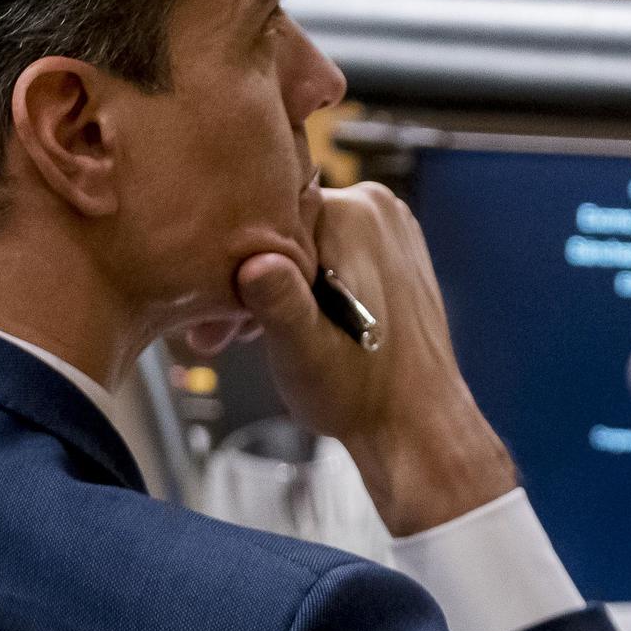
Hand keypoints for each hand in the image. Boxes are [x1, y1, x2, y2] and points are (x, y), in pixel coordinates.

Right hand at [234, 182, 515, 535]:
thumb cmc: (359, 395)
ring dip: (275, 286)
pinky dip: (305, 284)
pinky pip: (329, 252)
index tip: (215, 316)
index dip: (233, 264)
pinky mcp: (392, 250)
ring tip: (250, 336)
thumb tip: (254, 264)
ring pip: (304, 243)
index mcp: (355, 214)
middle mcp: (376, 206)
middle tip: (222, 335)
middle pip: (286, 230)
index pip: (267, 215)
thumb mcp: (305, 353)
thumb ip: (280, 304)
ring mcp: (389, 226)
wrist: (416, 424)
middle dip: (251, 279)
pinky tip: (291, 325)